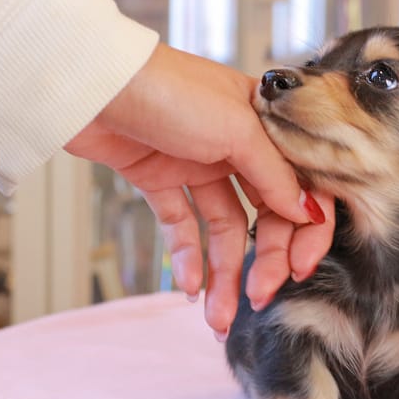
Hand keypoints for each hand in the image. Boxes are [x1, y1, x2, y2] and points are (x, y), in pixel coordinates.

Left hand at [65, 43, 333, 331]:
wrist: (90, 81)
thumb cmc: (170, 89)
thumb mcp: (238, 129)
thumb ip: (275, 175)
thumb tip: (308, 215)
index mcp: (267, 127)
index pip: (303, 187)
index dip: (306, 231)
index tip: (299, 269)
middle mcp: (239, 147)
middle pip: (266, 215)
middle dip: (265, 260)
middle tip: (260, 298)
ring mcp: (199, 164)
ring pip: (225, 228)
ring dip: (224, 273)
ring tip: (219, 317)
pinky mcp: (161, 179)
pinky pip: (183, 225)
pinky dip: (187, 256)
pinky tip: (189, 286)